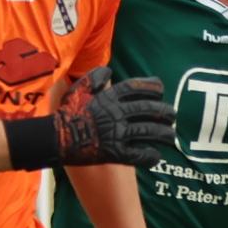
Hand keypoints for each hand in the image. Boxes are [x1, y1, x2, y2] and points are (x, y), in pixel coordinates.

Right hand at [48, 66, 175, 165]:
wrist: (55, 138)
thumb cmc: (66, 113)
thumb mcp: (77, 89)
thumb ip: (93, 78)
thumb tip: (109, 71)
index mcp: (108, 98)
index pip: (135, 88)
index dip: (150, 87)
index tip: (161, 89)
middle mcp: (116, 113)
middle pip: (147, 110)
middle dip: (163, 112)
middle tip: (173, 115)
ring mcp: (116, 133)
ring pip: (147, 132)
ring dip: (163, 134)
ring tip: (171, 136)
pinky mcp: (114, 152)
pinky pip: (137, 154)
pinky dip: (149, 156)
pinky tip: (156, 156)